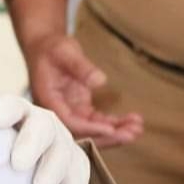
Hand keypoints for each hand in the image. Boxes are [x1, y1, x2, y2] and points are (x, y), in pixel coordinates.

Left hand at [0, 95, 90, 183]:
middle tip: (17, 164)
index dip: (6, 110)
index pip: (11, 105)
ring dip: (53, 171)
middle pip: (42, 127)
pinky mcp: (74, 166)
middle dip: (31, 143)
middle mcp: (41, 123)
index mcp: (13, 113)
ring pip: (64, 153)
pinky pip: (77, 183)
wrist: (14, 165)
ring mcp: (61, 144)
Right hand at [24, 34, 142, 146]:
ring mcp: (70, 110)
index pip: (67, 120)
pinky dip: (114, 123)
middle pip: (81, 132)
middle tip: (130, 135)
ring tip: (137, 128)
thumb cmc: (52, 49)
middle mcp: (58, 109)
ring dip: (114, 132)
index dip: (89, 128)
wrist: (46, 47)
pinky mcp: (80, 107)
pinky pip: (97, 120)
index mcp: (48, 98)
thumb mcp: (66, 53)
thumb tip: (100, 81)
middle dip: (106, 136)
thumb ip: (81, 67)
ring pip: (91, 129)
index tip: (110, 129)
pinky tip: (132, 120)